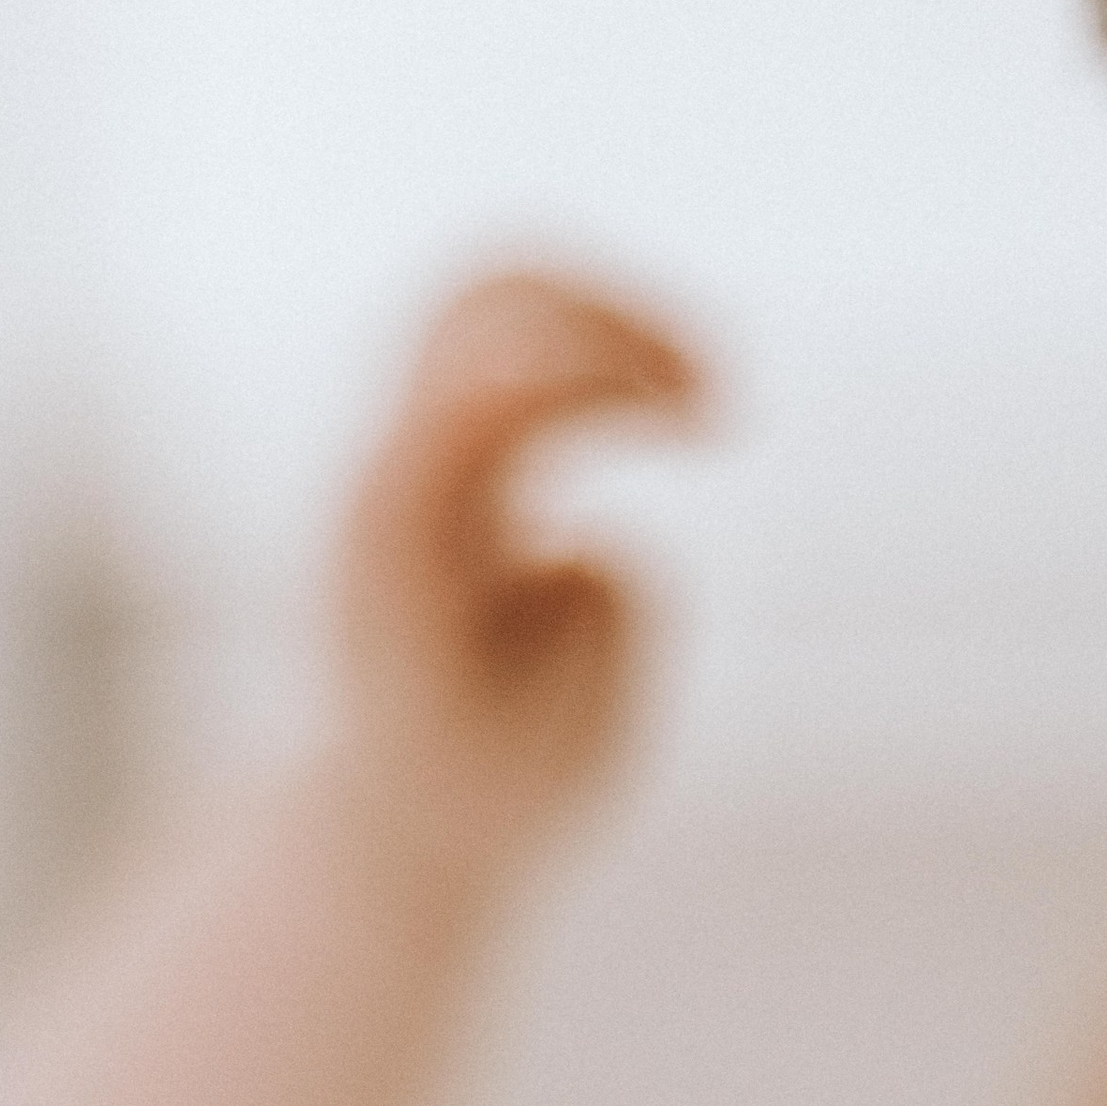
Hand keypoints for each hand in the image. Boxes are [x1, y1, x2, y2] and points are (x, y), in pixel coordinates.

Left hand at [331, 270, 699, 879]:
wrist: (393, 813)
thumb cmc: (491, 796)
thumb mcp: (559, 758)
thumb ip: (586, 644)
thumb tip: (581, 548)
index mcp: (401, 552)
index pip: (470, 400)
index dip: (591, 368)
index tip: (708, 425)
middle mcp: (387, 475)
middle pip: (486, 308)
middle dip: (619, 323)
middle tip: (719, 414)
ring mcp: (404, 447)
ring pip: (496, 292)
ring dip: (617, 314)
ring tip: (708, 400)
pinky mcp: (438, 440)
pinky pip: (511, 327)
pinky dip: (602, 338)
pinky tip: (670, 409)